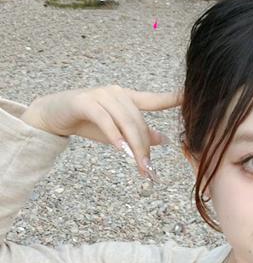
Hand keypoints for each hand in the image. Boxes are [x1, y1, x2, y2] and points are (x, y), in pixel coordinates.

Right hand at [21, 85, 180, 176]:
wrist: (54, 114)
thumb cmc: (88, 122)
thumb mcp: (118, 132)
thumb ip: (139, 134)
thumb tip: (165, 139)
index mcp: (127, 98)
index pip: (153, 100)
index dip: (171, 99)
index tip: (189, 98)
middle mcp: (117, 93)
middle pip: (138, 121)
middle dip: (145, 147)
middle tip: (148, 169)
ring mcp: (100, 95)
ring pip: (125, 122)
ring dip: (133, 146)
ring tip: (138, 166)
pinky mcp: (84, 101)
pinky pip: (104, 119)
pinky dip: (114, 135)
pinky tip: (121, 150)